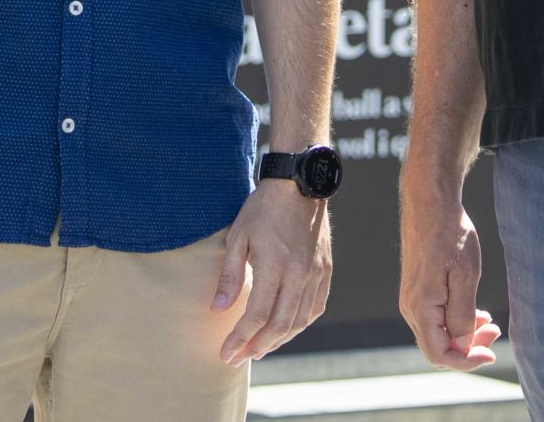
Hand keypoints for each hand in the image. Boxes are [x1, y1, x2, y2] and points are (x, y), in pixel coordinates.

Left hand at [213, 185, 331, 363]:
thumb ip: (230, 276)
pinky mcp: (324, 271)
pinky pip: (315, 309)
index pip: (258, 315)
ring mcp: (315, 274)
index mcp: (275, 265)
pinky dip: (299, 325)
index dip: (240, 338)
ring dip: (278, 341)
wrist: (299, 186)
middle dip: (257, 347)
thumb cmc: (263, 209)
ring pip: (299, 321)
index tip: (225, 353)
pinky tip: (285, 331)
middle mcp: (299, 274)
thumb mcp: (238, 236)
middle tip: (238, 358)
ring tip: (258, 349)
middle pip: (280, 326)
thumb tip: (218, 309)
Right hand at [399, 185, 500, 369]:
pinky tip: (477, 312)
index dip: (466, 362)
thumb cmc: (450, 234)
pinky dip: (456, 321)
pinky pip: (435, 318)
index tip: (491, 353)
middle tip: (496, 332)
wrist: (431, 203)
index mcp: (420, 307)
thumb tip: (463, 344)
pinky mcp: (418, 290)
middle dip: (469, 347)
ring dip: (464, 334)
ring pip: (438, 333)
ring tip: (491, 322)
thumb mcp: (465, 275)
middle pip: (438, 347)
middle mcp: (411, 307)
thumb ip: (462, 314)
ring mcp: (412, 299)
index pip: (439, 354)